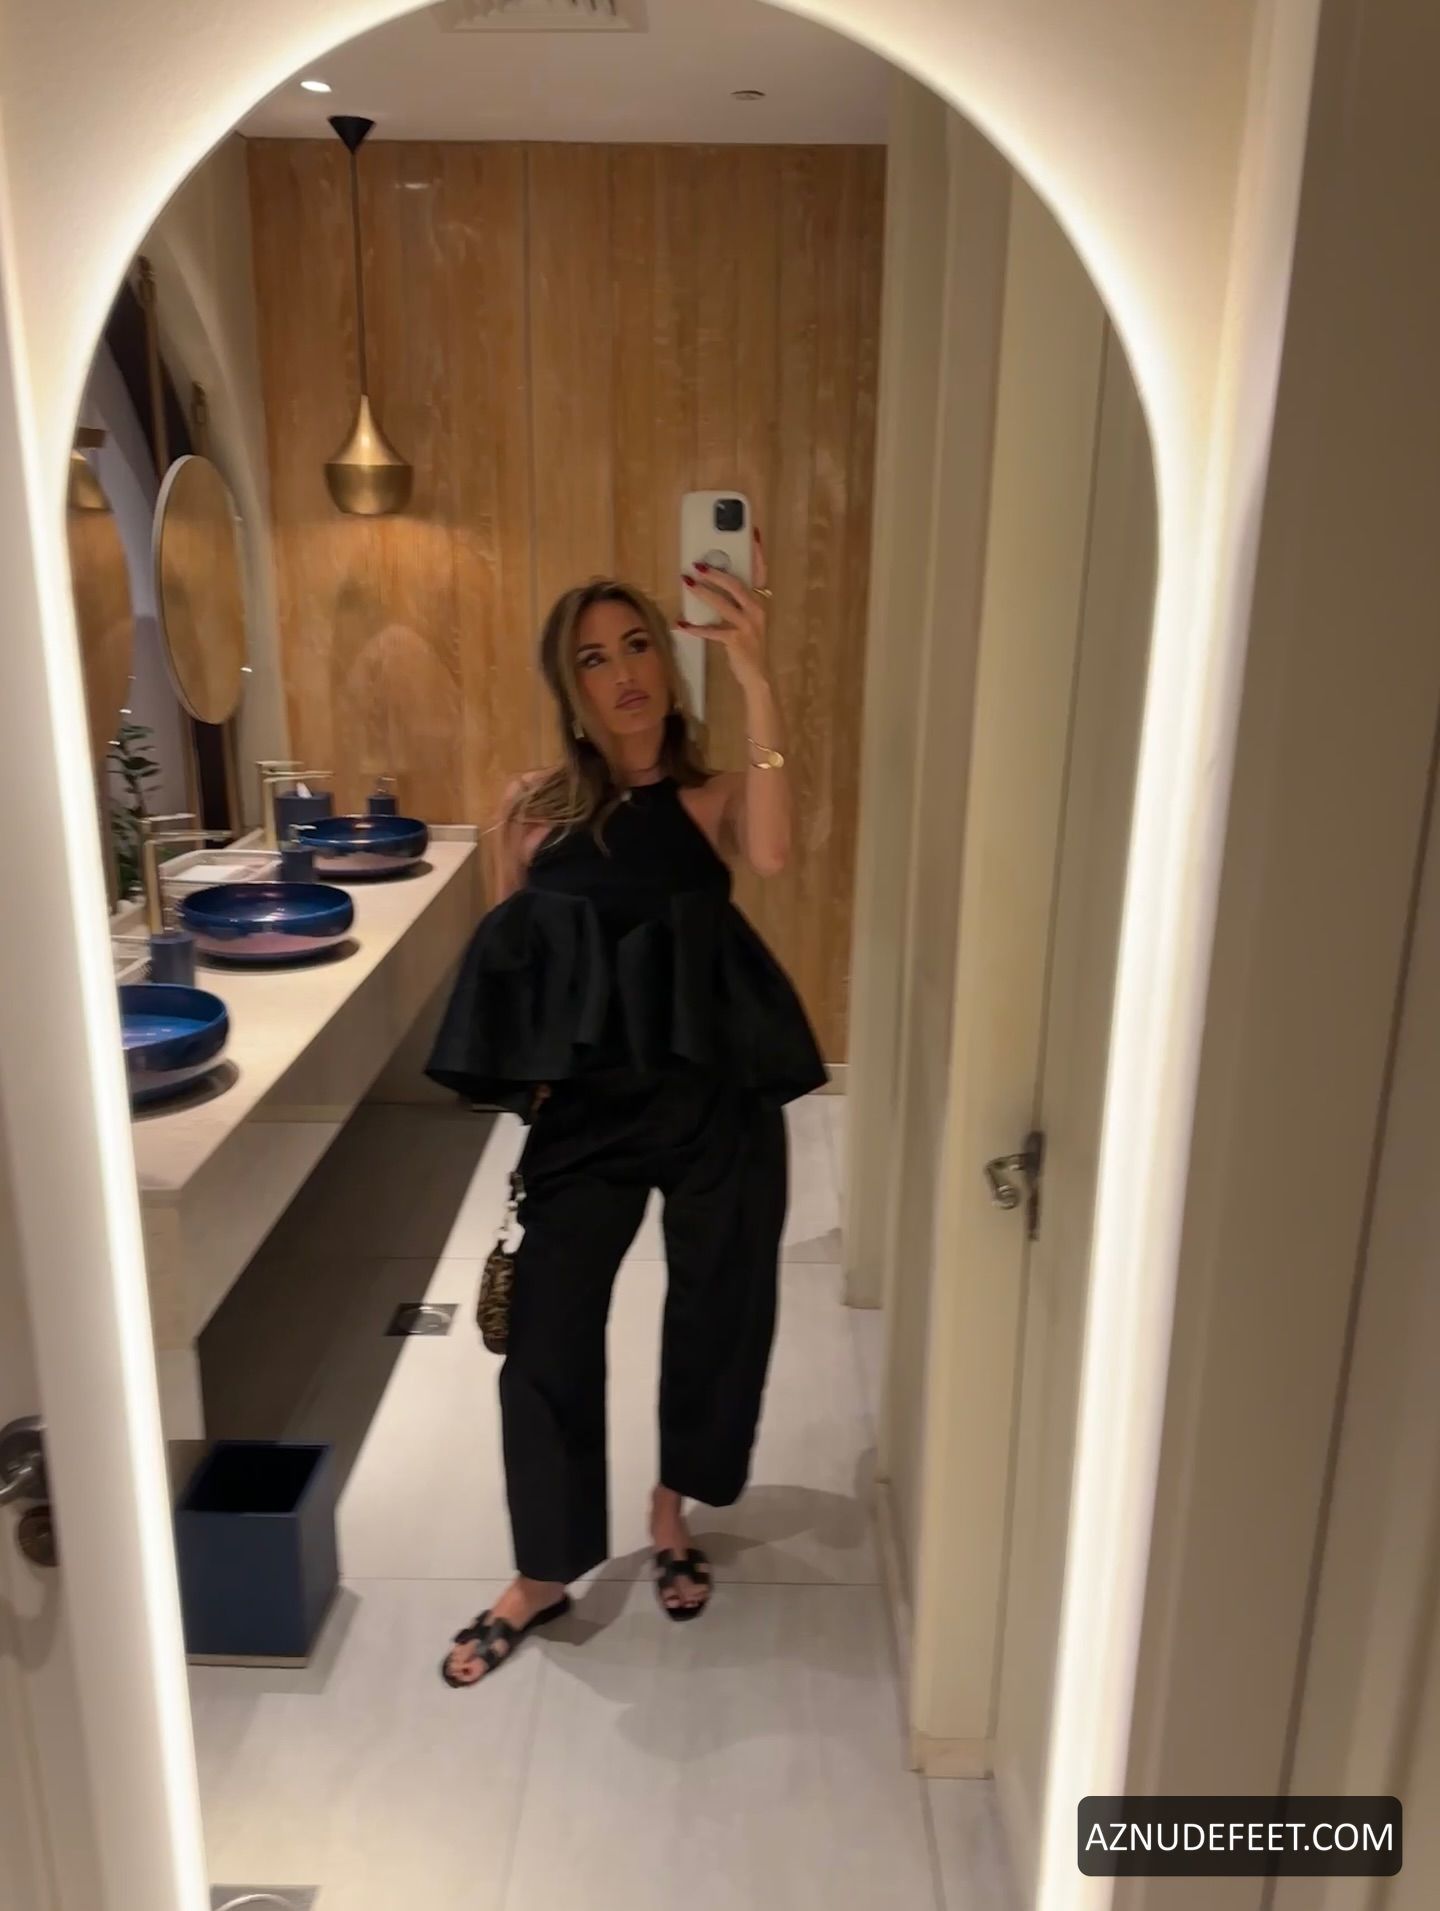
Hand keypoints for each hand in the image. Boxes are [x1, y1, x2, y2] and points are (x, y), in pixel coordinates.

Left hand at [679, 528, 770, 688]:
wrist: (757, 676)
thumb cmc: (748, 645)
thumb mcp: (747, 620)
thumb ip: (737, 602)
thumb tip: (714, 582)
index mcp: (760, 602)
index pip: (760, 572)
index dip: (757, 553)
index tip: (751, 532)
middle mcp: (757, 611)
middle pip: (737, 585)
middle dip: (717, 573)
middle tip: (698, 564)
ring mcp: (748, 626)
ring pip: (723, 604)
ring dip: (703, 594)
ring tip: (687, 583)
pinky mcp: (736, 640)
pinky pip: (713, 631)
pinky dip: (696, 628)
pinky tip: (681, 624)